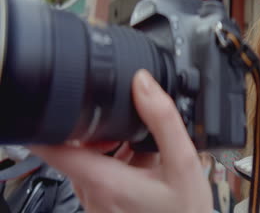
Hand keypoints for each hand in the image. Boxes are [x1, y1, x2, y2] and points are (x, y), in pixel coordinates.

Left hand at [30, 69, 212, 212]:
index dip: (49, 119)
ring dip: (106, 144)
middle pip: (72, 147)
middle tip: (125, 124)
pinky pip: (98, 176)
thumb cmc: (185, 210)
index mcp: (104, 181)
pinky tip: (141, 162)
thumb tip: (143, 84)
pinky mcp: (104, 206)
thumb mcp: (183, 161)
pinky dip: (115, 161)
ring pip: (86, 160)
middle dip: (93, 128)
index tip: (61, 100)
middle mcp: (92, 195)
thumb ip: (162, 120)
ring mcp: (96, 203)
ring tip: (138, 144)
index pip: (51, 147)